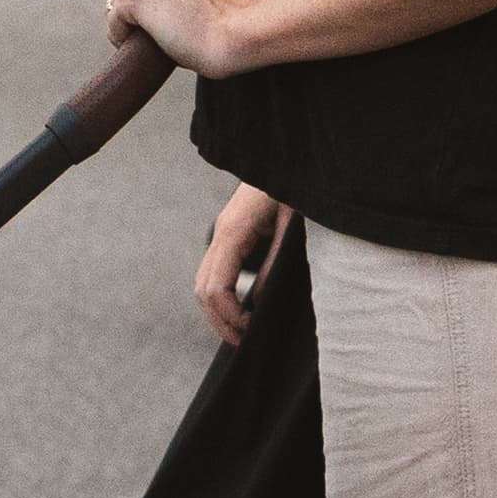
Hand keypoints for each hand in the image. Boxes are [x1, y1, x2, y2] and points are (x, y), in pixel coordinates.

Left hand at [107, 0, 252, 77]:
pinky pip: (114, 24)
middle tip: (159, 23)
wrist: (232, 31)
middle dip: (137, 4)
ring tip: (155, 34)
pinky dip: (124, 38)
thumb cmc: (227, 9)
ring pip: (116, 2)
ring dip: (131, 21)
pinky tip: (145, 44)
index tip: (158, 5)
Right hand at [194, 183, 288, 346]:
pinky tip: (242, 304)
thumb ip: (274, 263)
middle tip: (244, 341)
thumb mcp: (291, 226)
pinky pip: (215, 269)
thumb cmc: (295, 186)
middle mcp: (221, 232)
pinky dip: (221, 294)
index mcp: (233, 231)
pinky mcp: (231, 231)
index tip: (251, 332)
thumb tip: (258, 301)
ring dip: (217, 309)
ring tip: (242, 329)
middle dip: (219, 320)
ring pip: (203, 280)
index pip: (215, 287)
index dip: (229, 316)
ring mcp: (223, 231)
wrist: (291, 156)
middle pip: (202, 289)